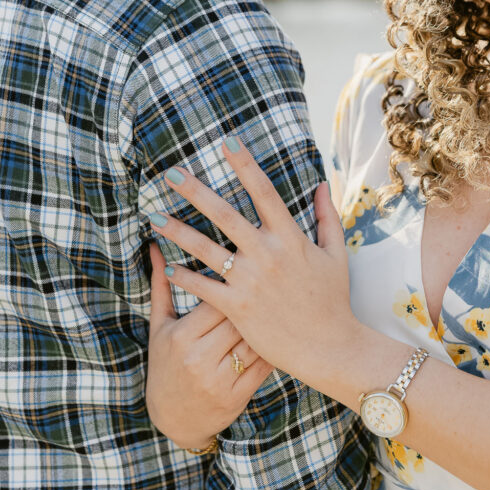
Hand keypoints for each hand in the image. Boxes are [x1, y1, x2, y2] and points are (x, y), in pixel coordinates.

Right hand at [146, 242, 273, 448]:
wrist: (171, 420)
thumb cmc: (165, 364)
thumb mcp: (159, 327)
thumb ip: (161, 286)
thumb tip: (154, 246)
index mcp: (182, 336)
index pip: (216, 298)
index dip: (235, 280)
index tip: (249, 265)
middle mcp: (199, 358)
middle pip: (238, 317)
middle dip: (256, 298)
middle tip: (273, 277)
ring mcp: (219, 380)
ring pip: (254, 340)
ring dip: (270, 320)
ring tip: (282, 301)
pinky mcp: (236, 397)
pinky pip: (262, 366)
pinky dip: (274, 347)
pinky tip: (282, 331)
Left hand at [148, 140, 356, 390]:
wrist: (330, 347)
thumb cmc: (333, 300)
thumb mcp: (336, 254)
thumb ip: (327, 216)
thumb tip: (322, 184)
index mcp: (291, 237)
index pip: (264, 191)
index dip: (245, 164)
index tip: (227, 141)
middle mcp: (267, 254)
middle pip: (225, 214)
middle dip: (196, 191)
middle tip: (171, 172)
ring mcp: (250, 281)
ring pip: (206, 249)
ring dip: (178, 231)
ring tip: (154, 216)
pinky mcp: (239, 308)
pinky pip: (205, 288)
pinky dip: (185, 277)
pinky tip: (167, 267)